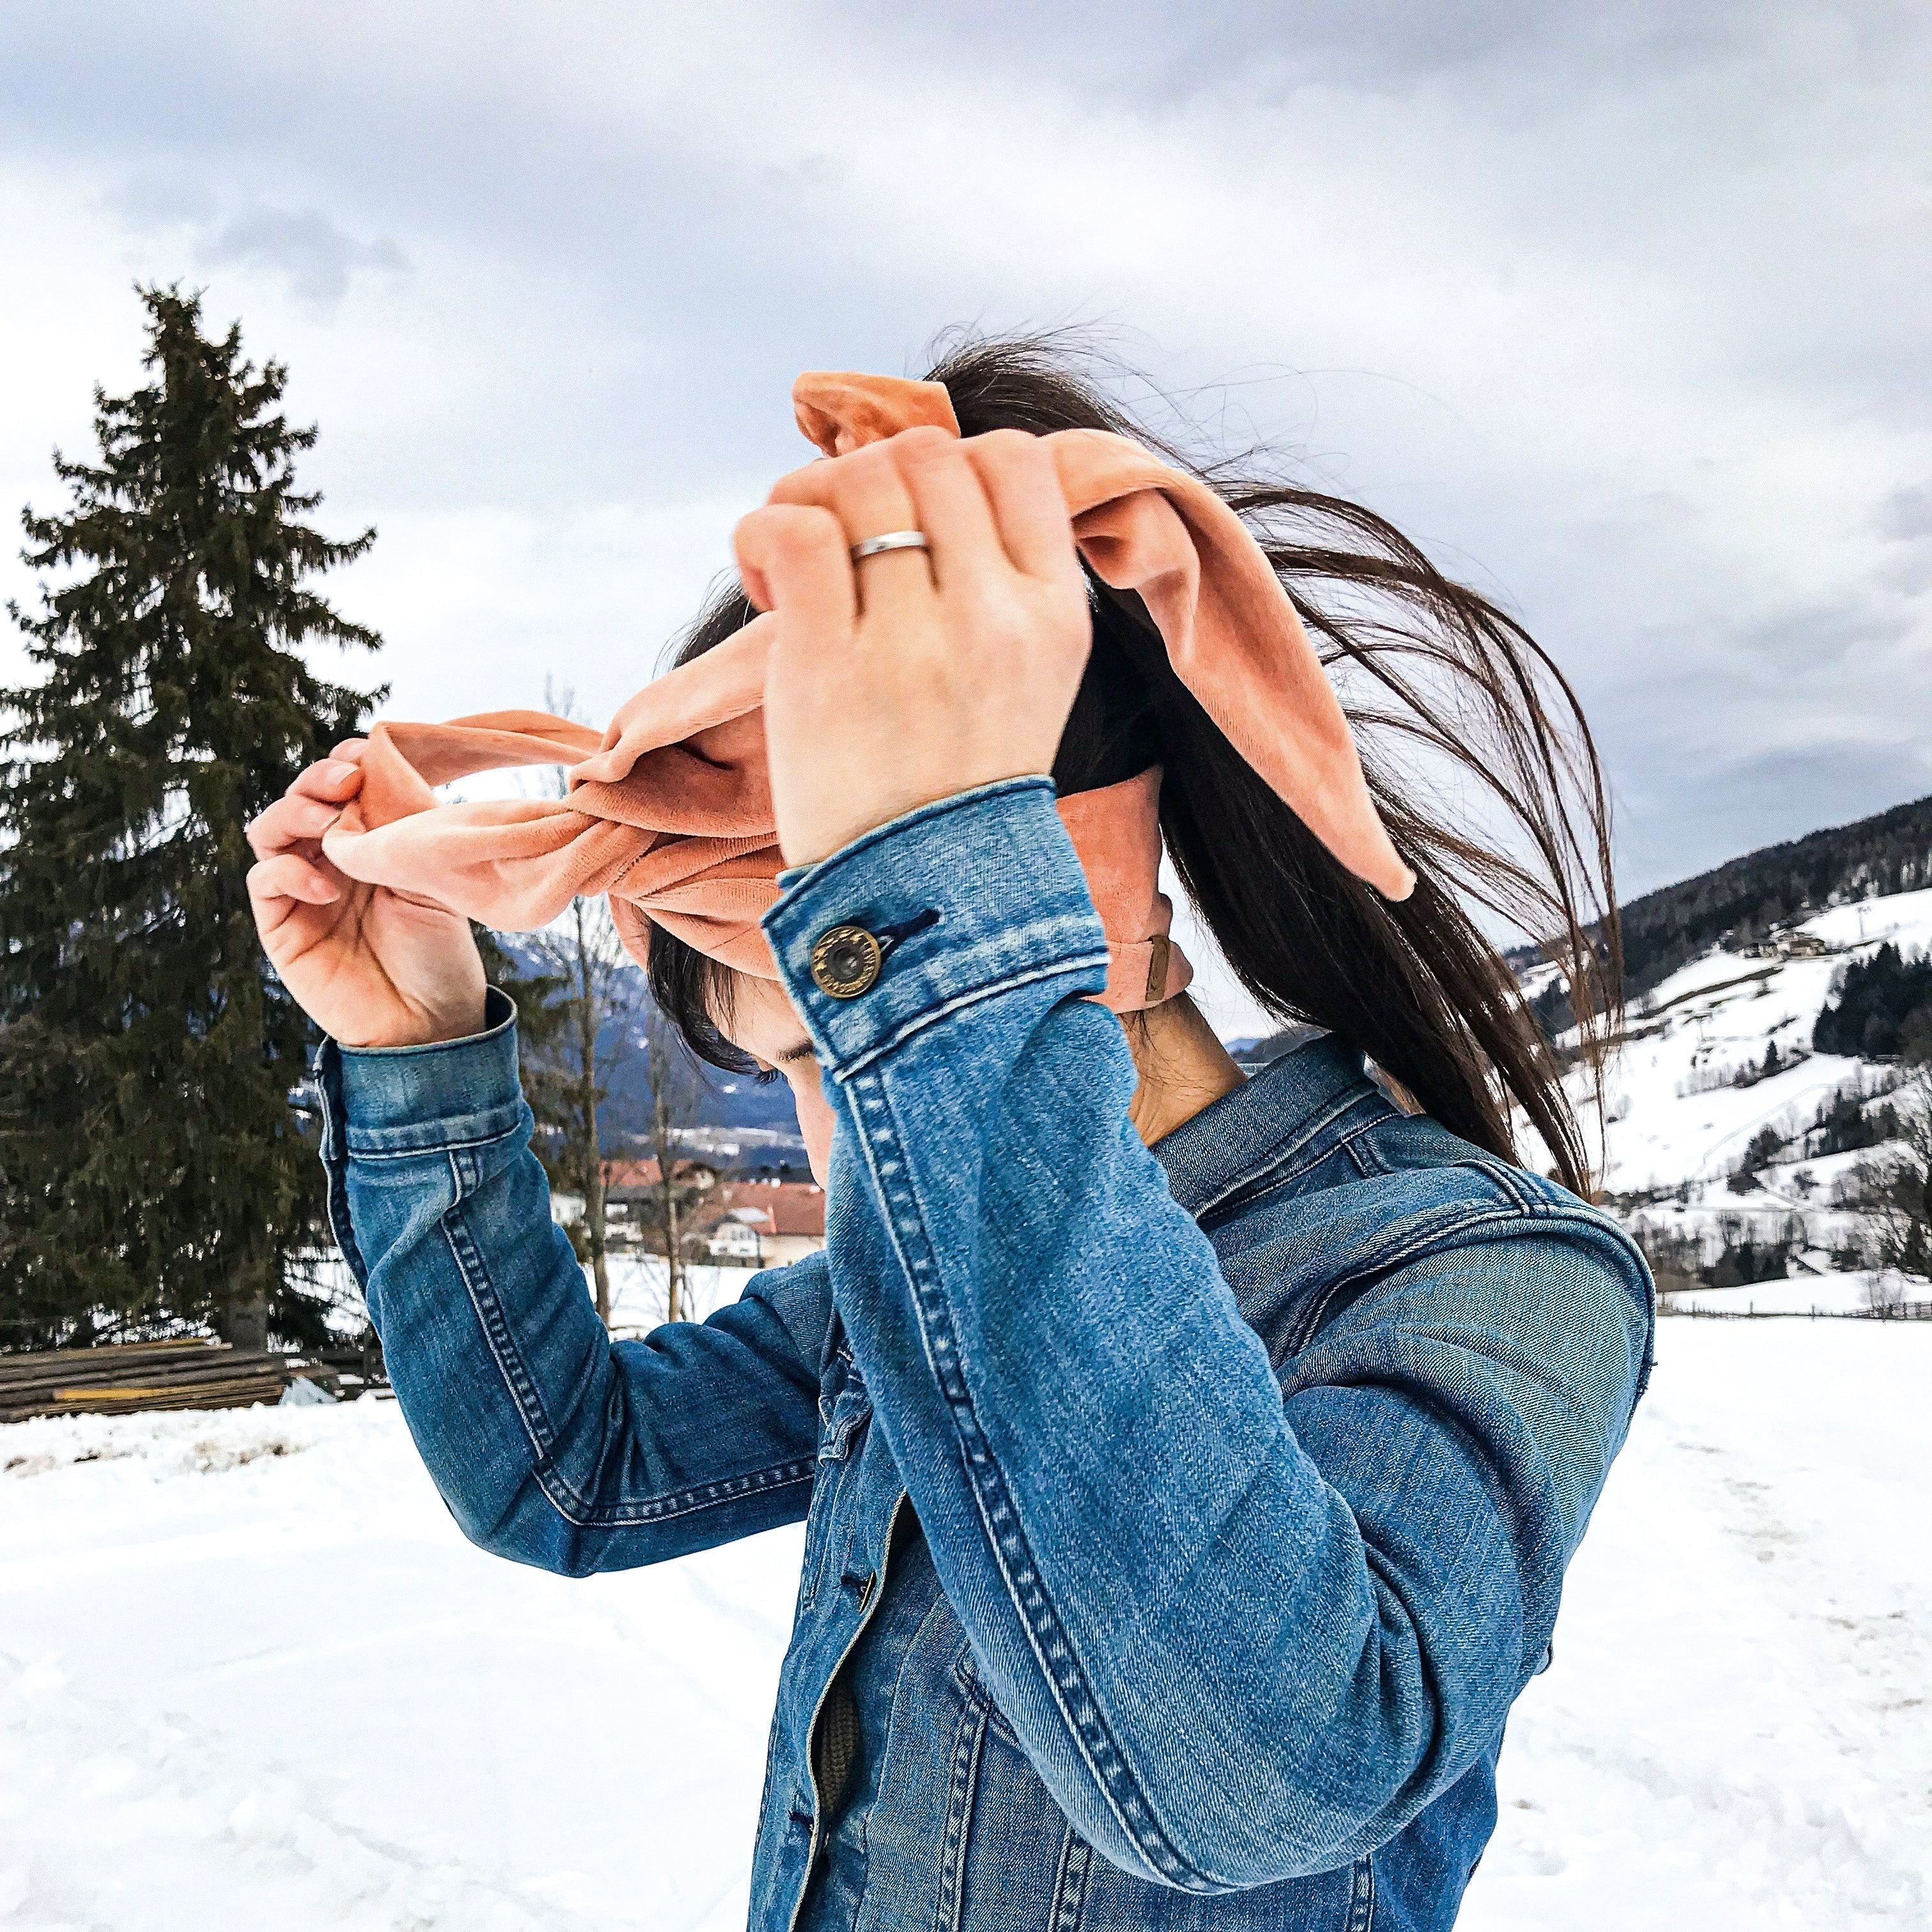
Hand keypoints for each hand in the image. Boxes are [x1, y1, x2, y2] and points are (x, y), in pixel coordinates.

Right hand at [245, 743, 488, 1047]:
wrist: (431, 1022)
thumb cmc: (439, 952)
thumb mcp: (432, 879)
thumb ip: (403, 833)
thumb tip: (380, 778)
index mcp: (366, 843)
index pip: (340, 788)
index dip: (345, 763)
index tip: (368, 751)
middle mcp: (327, 860)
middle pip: (300, 799)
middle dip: (318, 779)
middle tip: (349, 778)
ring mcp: (300, 891)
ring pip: (270, 829)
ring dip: (296, 813)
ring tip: (331, 822)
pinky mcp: (281, 927)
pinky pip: (264, 880)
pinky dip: (289, 871)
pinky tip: (327, 884)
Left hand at [735, 426, 1092, 867]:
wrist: (919, 894)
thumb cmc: (952, 775)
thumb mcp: (1023, 670)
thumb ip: (996, 574)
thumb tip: (920, 466)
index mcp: (1055, 611)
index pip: (1012, 457)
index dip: (947, 465)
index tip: (911, 524)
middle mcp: (995, 615)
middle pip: (926, 455)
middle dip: (867, 481)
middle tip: (837, 548)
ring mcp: (915, 640)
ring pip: (859, 479)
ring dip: (807, 499)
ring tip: (795, 569)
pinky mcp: (829, 664)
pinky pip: (792, 528)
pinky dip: (762, 530)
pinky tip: (761, 579)